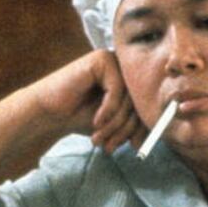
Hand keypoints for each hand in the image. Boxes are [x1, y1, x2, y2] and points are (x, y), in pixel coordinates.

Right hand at [29, 50, 147, 152]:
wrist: (49, 113)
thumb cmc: (80, 118)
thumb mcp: (113, 124)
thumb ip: (134, 125)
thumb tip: (158, 133)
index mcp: (130, 80)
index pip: (146, 105)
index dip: (141, 128)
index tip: (133, 147)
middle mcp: (124, 67)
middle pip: (140, 101)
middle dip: (126, 129)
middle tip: (111, 147)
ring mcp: (113, 60)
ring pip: (129, 98)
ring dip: (115, 124)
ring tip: (100, 139)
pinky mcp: (101, 59)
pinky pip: (117, 90)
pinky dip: (109, 110)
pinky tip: (96, 122)